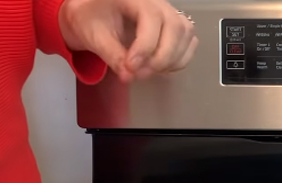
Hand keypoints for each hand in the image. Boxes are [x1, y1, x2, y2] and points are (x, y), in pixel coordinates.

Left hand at [59, 0, 197, 81]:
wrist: (94, 12)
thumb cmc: (92, 18)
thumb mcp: (94, 36)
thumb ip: (112, 55)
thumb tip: (129, 76)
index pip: (152, 18)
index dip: (145, 46)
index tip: (131, 67)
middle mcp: (158, 2)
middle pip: (175, 27)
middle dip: (161, 56)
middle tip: (140, 73)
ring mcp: (170, 12)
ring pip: (186, 34)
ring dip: (171, 59)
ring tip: (148, 71)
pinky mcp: (175, 26)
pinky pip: (189, 42)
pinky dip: (179, 59)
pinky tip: (160, 67)